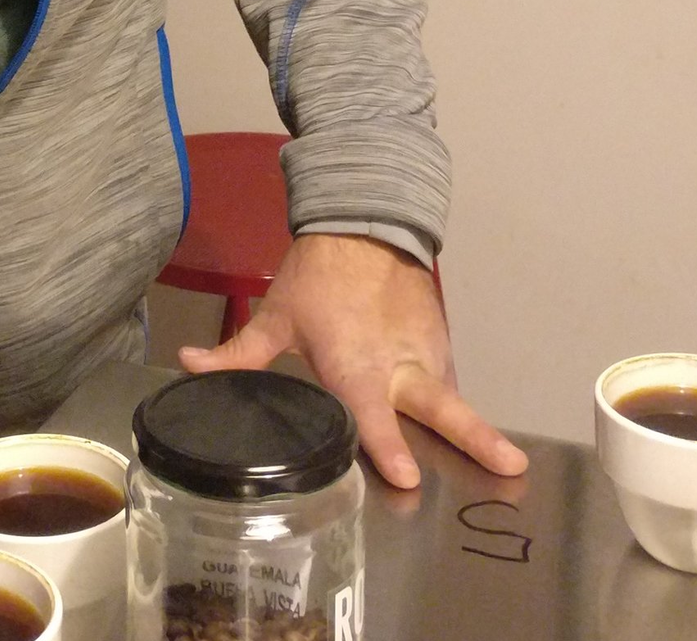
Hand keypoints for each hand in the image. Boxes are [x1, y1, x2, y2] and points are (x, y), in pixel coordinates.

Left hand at [178, 233, 526, 489]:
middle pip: (440, 408)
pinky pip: (449, 382)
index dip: (386, 444)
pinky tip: (472, 437)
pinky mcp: (440, 342)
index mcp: (353, 365)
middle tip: (510, 466)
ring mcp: (425, 353)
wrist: (363, 220)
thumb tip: (185, 366)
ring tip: (507, 464)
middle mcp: (396, 365)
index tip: (405, 476)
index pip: (370, 413)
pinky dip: (457, 405)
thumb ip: (235, 353)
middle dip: (475, 437)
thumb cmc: (316, 276)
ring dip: (475, 429)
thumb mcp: (274, 316)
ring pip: (451, 397)